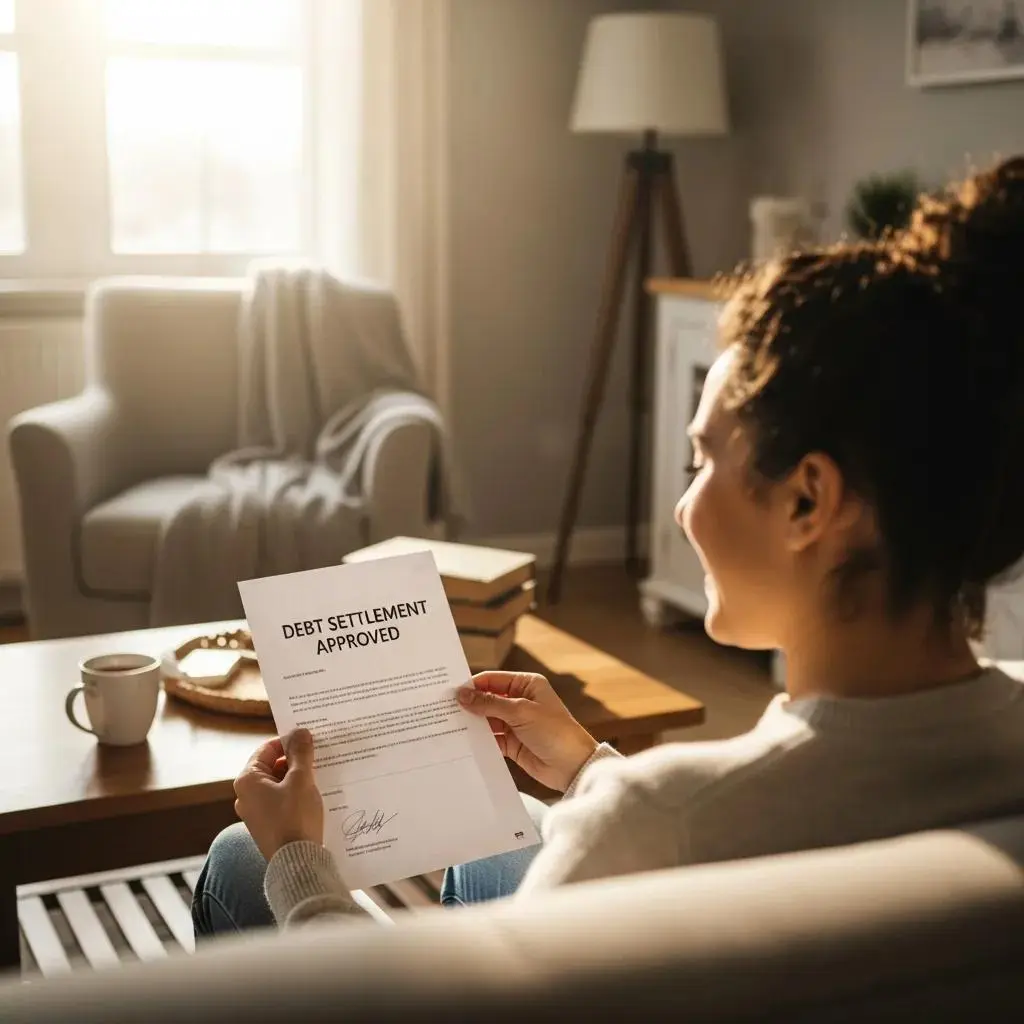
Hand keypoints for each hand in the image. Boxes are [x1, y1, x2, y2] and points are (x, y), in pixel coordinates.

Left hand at [233, 728, 323, 861]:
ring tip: (319, 776)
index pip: (267, 749)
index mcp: (247, 780)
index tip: (309, 741)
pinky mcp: (267, 826)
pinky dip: (295, 795)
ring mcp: (255, 813)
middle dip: (294, 761)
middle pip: (271, 767)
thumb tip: (300, 732)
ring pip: (277, 785)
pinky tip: (313, 796)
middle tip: (317, 758)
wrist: (296, 863)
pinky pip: (280, 802)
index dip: (288, 742)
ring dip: (297, 779)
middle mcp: (245, 796)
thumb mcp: (301, 780)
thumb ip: (301, 753)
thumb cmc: (295, 818)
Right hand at [457, 671, 597, 791]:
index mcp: (527, 685)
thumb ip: (490, 704)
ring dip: (472, 724)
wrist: (573, 766)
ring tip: (448, 727)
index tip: (451, 693)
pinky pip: (491, 739)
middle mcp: (520, 701)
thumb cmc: (555, 731)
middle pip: (487, 700)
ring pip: (487, 720)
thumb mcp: (521, 712)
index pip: (492, 680)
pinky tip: (463, 743)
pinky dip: (479, 740)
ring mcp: (516, 723)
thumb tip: (463, 695)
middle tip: (444, 710)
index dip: (472, 686)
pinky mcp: (513, 743)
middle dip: (469, 706)